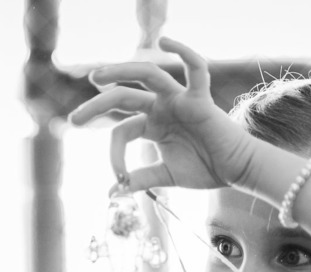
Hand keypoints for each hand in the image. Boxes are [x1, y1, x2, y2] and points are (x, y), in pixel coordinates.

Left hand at [69, 37, 257, 193]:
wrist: (236, 172)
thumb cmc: (206, 170)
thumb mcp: (166, 177)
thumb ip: (140, 180)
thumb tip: (112, 192)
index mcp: (152, 125)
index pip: (122, 131)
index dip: (114, 154)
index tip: (117, 178)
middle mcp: (162, 107)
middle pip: (123, 97)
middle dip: (96, 106)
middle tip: (74, 119)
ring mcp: (180, 99)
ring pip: (147, 75)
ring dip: (120, 71)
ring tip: (95, 78)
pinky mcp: (200, 98)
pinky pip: (195, 67)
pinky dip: (183, 50)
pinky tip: (164, 41)